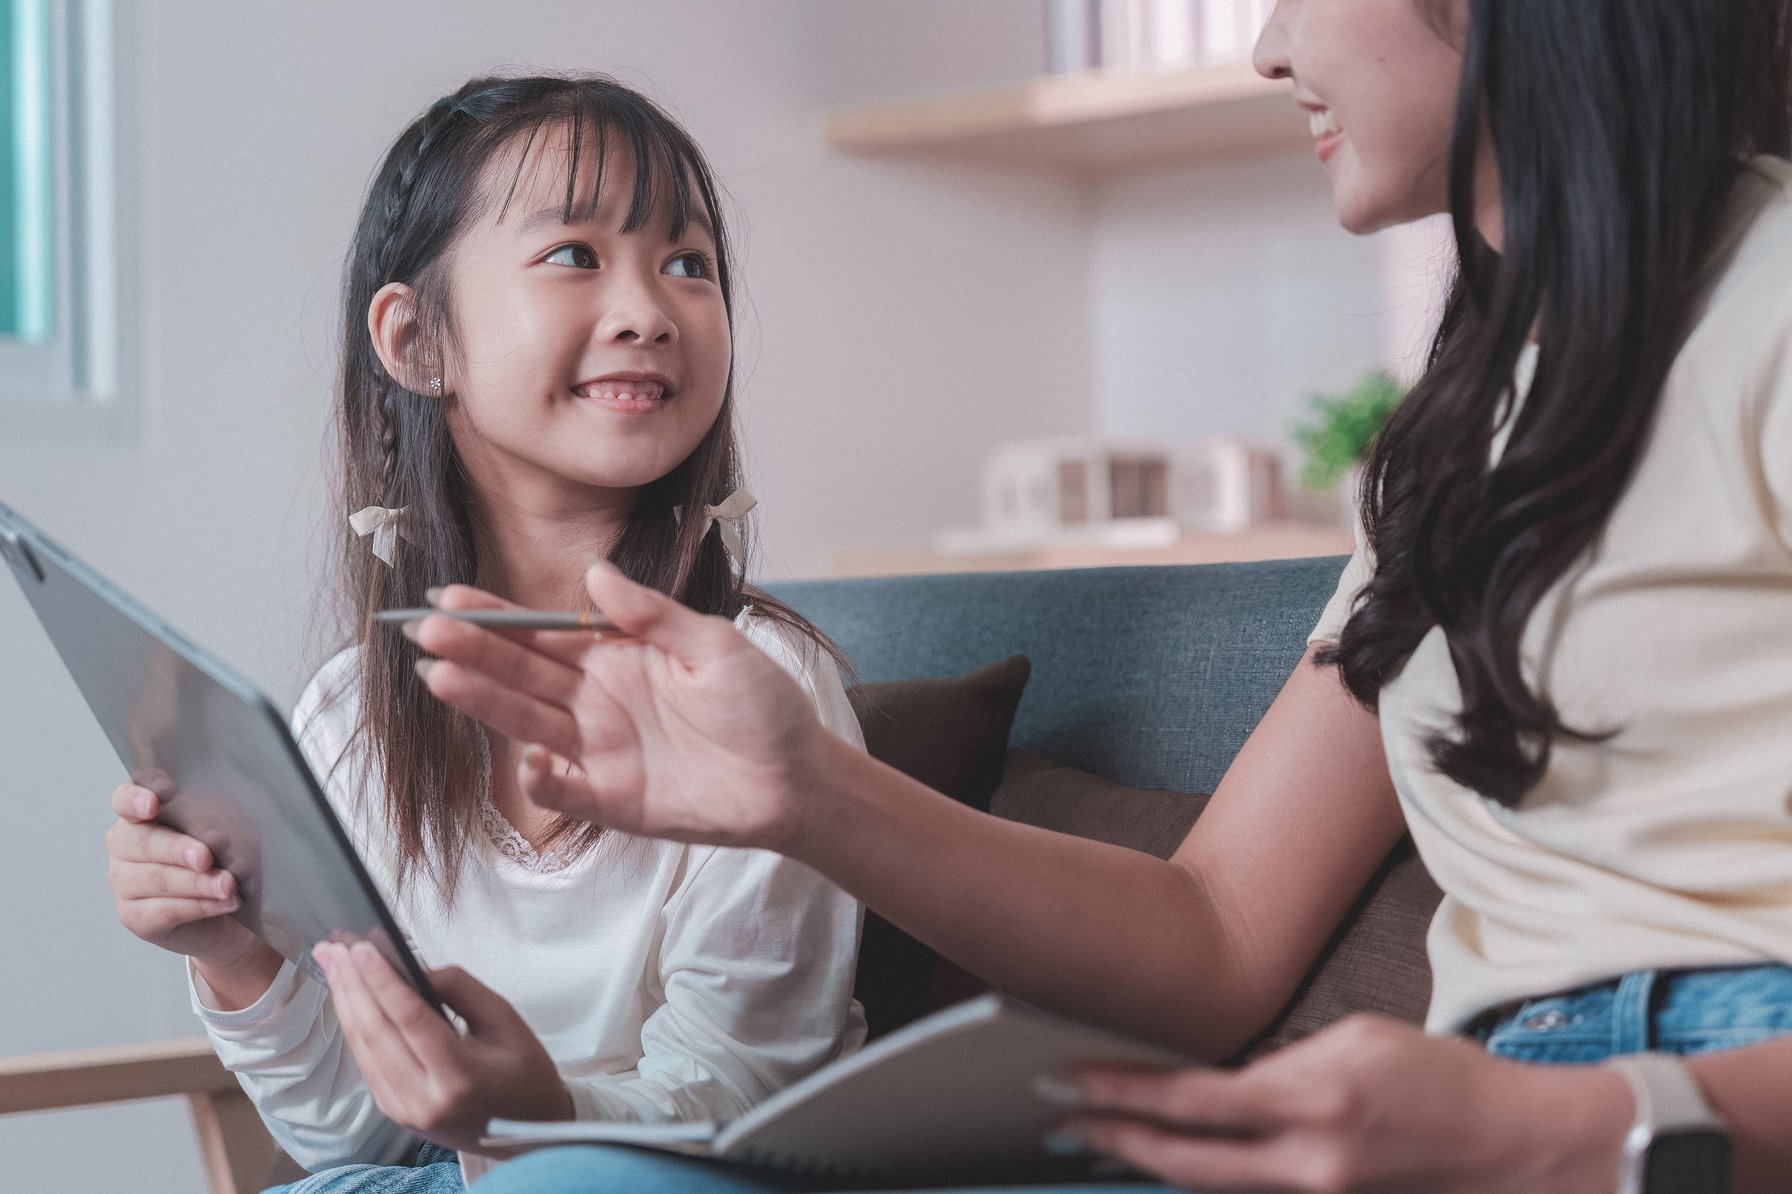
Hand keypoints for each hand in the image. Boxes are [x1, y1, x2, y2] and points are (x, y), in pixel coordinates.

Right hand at [103, 782, 268, 970]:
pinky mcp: (133, 916)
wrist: (228, 912)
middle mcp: (125, 845)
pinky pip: (164, 911)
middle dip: (177, 849)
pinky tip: (224, 902)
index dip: (134, 799)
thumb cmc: (225, 858)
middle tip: (205, 857)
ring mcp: (124, 882)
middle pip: (142, 842)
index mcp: (142, 813)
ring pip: (156, 879)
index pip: (125, 799)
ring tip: (227, 885)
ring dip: (196, 883)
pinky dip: (199, 906)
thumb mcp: (227, 829)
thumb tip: (228, 819)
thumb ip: (218, 816)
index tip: (152, 805)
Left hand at [314, 940, 571, 1152]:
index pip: (410, 1019)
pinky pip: (367, 1063)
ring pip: (363, 1048)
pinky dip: (355, 1025)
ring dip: (345, 1002)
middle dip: (351, 985)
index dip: (383, 980)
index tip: (361, 946)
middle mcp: (425, 1100)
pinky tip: (349, 997)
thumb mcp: (505, 1020)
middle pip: (375, 1033)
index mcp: (460, 1078)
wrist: (528, 1131)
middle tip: (334, 946)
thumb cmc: (524, 1072)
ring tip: (332, 963)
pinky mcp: (394, 1112)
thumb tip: (413, 967)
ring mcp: (404, 1111)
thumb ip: (460, 989)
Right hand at [411, 563, 834, 852]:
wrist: (797, 778)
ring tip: (441, 678)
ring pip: (528, 722)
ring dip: (484, 703)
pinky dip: (544, 778)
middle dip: (473, 652)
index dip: (497, 617)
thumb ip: (653, 615)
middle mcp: (597, 700)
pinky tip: (529, 757)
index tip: (450, 597)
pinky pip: (565, 790)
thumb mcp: (716, 645)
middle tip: (423, 631)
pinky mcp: (613, 799)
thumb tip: (595, 573)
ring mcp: (601, 750)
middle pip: (522, 673)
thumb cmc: (763, 705)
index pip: (544, 632)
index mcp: (617, 656)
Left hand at [1059, 1015, 1632, 1192]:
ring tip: (1097, 1140)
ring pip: (1212, 1185)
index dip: (1122, 1094)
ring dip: (1153, 1161)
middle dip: (1115, 1139)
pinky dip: (1207, 1176)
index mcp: (1315, 1098)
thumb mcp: (1356, 1040)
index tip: (1069, 1081)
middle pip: (1185, 1160)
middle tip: (1058, 1121)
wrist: (1521, 1148)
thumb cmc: (1442, 1078)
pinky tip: (1172, 1160)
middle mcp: (1311, 1160)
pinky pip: (1254, 1193)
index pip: (1193, 1101)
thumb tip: (1226, 1085)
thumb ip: (1282, 1066)